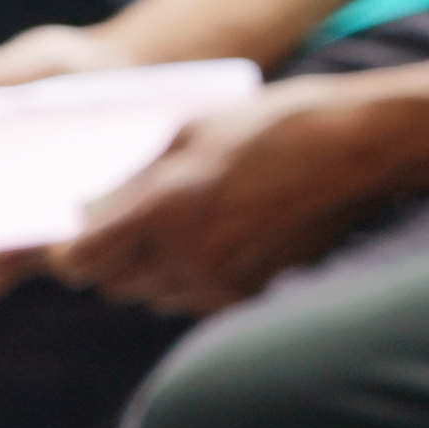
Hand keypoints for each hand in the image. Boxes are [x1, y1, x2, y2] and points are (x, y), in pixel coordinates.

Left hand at [48, 81, 404, 314]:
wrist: (356, 149)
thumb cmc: (269, 126)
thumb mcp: (187, 133)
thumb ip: (130, 179)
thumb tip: (86, 215)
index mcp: (164, 205)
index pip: (80, 260)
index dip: (72, 251)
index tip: (81, 237)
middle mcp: (187, 253)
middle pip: (112, 285)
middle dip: (113, 260)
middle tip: (136, 226)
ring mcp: (220, 280)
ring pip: (152, 297)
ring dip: (152, 272)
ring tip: (188, 228)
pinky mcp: (248, 293)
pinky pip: (192, 301)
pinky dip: (191, 280)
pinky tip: (221, 242)